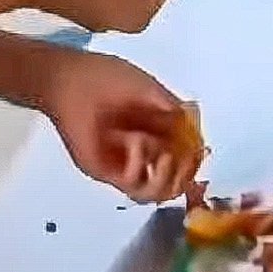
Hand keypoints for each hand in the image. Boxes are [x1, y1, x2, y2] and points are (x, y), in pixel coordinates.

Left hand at [40, 48, 200, 202]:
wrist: (71, 79)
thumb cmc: (108, 79)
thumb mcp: (150, 90)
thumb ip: (174, 110)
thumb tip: (196, 130)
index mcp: (157, 134)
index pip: (185, 161)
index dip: (196, 161)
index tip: (201, 150)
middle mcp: (143, 154)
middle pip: (174, 184)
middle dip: (185, 174)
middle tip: (183, 158)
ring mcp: (123, 164)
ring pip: (154, 193)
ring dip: (167, 176)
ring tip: (163, 156)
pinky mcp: (104, 170)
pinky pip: (130, 183)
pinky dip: (141, 163)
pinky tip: (137, 141)